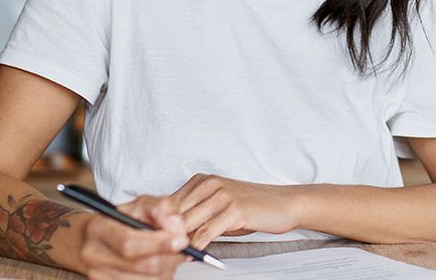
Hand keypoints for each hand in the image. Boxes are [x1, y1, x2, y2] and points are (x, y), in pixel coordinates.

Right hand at [79, 195, 190, 278]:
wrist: (95, 238)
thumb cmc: (121, 220)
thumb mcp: (141, 204)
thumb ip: (162, 208)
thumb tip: (176, 227)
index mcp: (99, 228)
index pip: (129, 243)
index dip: (160, 244)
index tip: (180, 240)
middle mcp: (94, 254)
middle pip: (143, 266)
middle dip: (170, 257)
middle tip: (180, 248)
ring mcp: (99, 275)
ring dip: (167, 269)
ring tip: (167, 255)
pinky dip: (159, 277)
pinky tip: (158, 266)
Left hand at [171, 174, 303, 248]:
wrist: (284, 203)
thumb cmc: (252, 207)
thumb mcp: (219, 207)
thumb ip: (196, 215)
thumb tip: (172, 232)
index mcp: (202, 181)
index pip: (169, 202)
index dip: (158, 221)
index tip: (152, 237)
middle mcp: (209, 184)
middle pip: (174, 213)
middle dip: (166, 233)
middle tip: (159, 250)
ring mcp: (221, 195)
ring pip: (187, 223)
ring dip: (179, 241)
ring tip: (172, 255)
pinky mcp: (233, 209)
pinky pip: (206, 232)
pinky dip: (197, 246)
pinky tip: (194, 253)